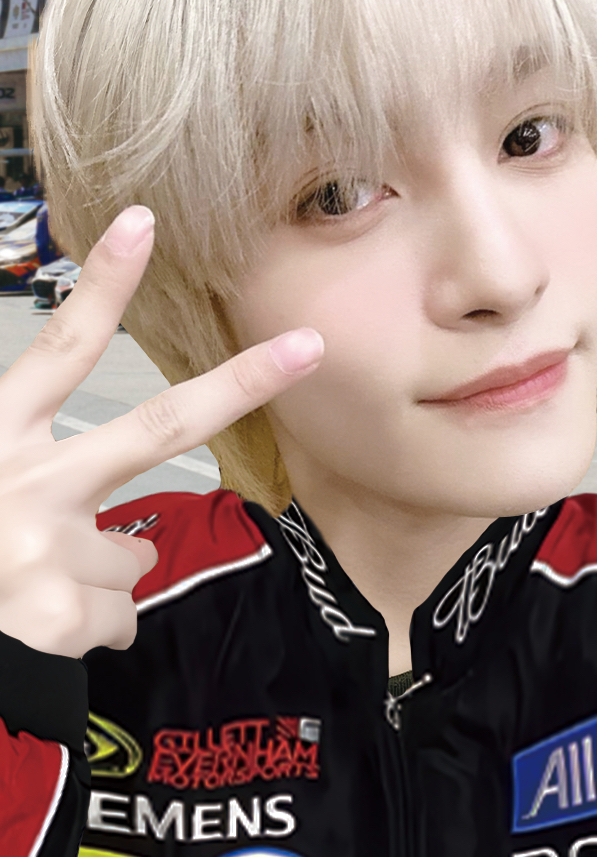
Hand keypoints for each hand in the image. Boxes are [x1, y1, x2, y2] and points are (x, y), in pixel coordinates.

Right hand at [0, 206, 322, 658]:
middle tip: (309, 347)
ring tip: (35, 593)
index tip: (143, 223)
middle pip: (156, 424)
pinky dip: (94, 629)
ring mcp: (49, 550)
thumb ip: (31, 476)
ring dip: (101, 576)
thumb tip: (129, 530)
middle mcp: (26, 484)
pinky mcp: (66, 617)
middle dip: (241, 383)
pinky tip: (45, 634)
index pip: (58, 351)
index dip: (103, 288)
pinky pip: (122, 615)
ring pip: (134, 554)